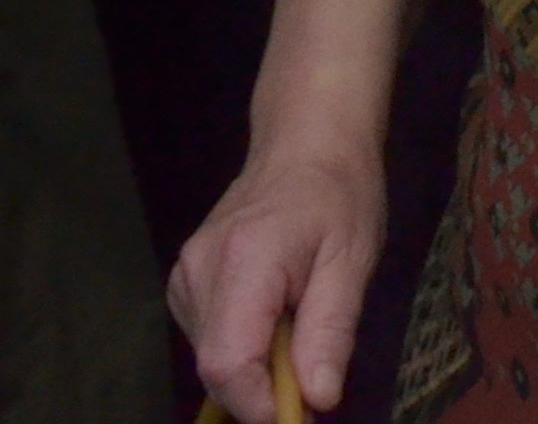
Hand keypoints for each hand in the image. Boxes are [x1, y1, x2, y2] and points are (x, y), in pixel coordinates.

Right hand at [174, 142, 387, 416]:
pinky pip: (208, 337)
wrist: (305, 141)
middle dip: (263, 392)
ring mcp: (185, 272)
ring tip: (298, 333)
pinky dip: (242, 347)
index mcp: (244, 260)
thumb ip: (330, 332)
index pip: (228, 362)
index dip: (260, 406)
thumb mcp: (352, 261)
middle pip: (216, 367)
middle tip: (312, 380)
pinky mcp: (185, 279)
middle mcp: (199, 269)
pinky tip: (274, 320)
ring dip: (255, 369)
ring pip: (210, 356)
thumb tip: (317, 399)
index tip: (300, 416)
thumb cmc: (338, 193)